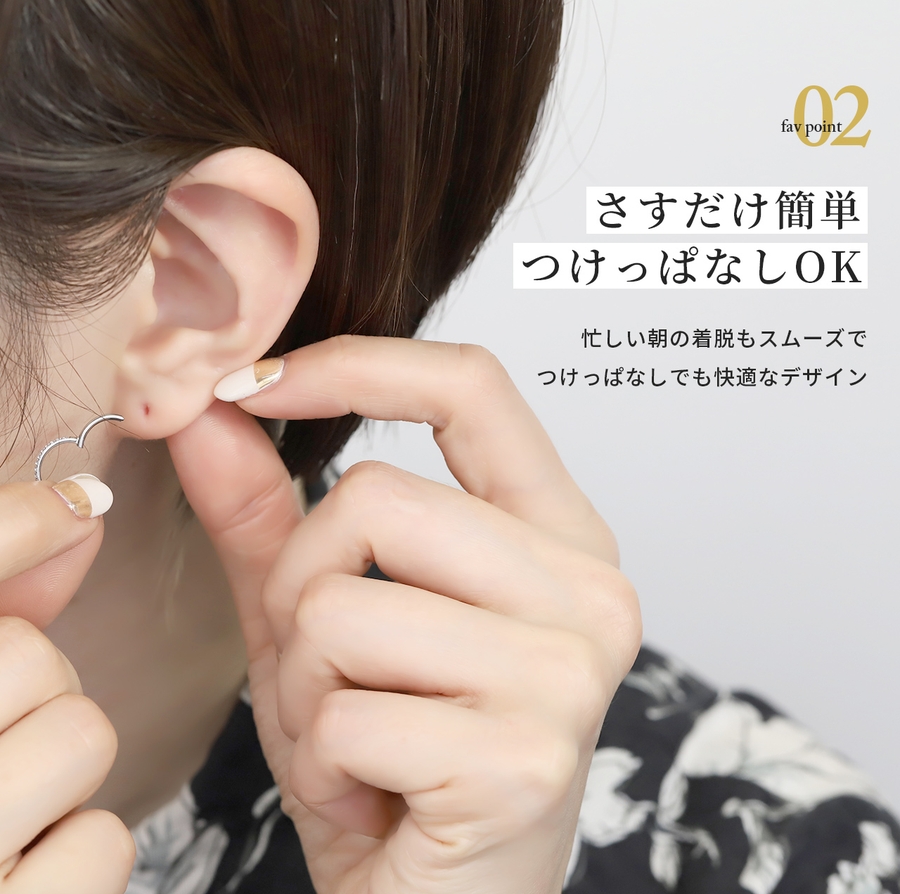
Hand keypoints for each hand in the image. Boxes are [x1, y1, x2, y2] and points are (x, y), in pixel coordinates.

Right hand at [0, 478, 133, 892]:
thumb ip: (1, 590)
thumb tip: (81, 513)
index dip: (25, 524)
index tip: (72, 509)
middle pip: (32, 659)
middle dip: (29, 681)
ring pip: (81, 738)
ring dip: (56, 766)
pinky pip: (102, 841)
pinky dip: (75, 852)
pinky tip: (17, 872)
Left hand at [169, 336, 639, 893]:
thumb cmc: (397, 754)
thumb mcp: (327, 622)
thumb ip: (269, 514)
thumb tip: (208, 414)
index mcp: (558, 534)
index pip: (473, 388)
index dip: (358, 365)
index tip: (258, 383)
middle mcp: (587, 589)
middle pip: (375, 499)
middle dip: (300, 585)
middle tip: (329, 666)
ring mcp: (567, 673)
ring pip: (342, 607)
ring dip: (307, 683)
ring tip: (357, 735)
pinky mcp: (524, 758)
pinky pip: (345, 714)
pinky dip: (320, 760)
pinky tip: (373, 793)